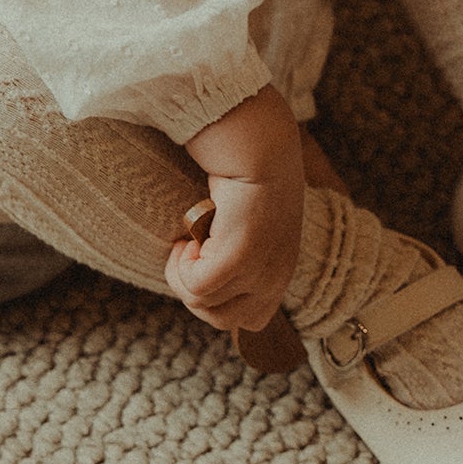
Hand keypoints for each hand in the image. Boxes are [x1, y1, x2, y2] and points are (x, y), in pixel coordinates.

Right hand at [166, 85, 304, 332]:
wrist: (259, 143)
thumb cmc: (248, 175)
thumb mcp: (250, 224)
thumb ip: (240, 251)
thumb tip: (208, 260)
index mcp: (281, 271)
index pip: (253, 320)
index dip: (220, 299)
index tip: (208, 261)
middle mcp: (276, 276)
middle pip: (223, 320)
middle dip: (196, 293)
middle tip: (190, 254)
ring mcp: (261, 269)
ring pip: (203, 304)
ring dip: (183, 275)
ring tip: (187, 243)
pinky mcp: (240, 256)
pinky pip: (197, 287)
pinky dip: (180, 267)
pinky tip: (186, 239)